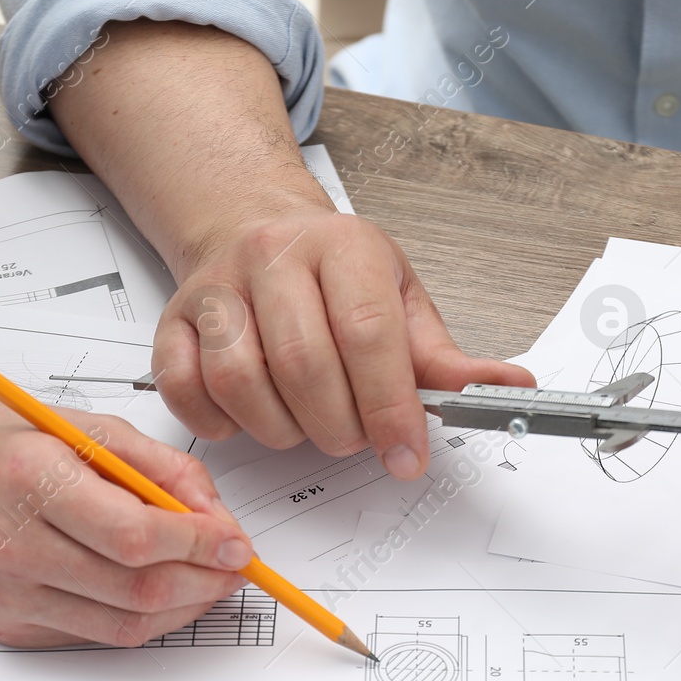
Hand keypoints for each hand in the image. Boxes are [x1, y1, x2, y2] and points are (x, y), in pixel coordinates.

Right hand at [0, 387, 252, 647]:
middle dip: (203, 583)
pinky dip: (139, 618)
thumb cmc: (1, 442)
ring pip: (122, 624)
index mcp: (28, 477)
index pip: (134, 535)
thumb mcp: (89, 428)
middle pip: (134, 589)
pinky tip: (157, 591)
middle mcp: (7, 541)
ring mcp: (1, 592)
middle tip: (233, 568)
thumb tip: (218, 520)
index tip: (236, 543)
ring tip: (207, 581)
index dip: (198, 546)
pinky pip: (94, 635)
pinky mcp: (1, 625)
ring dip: (181, 609)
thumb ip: (163, 469)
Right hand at [151, 207, 534, 478]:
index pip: (369, 334)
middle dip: (338, 426)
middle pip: (304, 363)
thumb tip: (508, 387)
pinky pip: (186, 388)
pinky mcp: (172, 320)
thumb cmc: (335, 273)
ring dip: (281, 429)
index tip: (407, 456)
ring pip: (241, 380)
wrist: (255, 225)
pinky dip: (220, 422)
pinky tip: (251, 417)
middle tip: (355, 440)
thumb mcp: (400, 298)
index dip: (391, 407)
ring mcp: (217, 288)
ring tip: (307, 426)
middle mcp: (274, 258)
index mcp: (342, 247)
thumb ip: (445, 357)